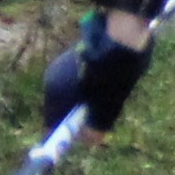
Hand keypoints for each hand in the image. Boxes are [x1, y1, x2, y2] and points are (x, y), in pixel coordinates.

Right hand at [41, 16, 150, 136]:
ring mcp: (62, 63)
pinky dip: (91, 82)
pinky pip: (79, 77)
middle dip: (79, 115)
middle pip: (62, 106)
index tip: (80, 137)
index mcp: (56, 93)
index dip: (65, 133)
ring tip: (110, 92)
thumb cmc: (113, 73)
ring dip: (88, 97)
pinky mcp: (75, 53)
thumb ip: (96, 124)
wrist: (122, 34)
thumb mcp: (107, 105)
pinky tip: (110, 77)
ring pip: (71, 90)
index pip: (52, 122)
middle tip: (102, 115)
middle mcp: (53, 78)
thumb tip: (89, 140)